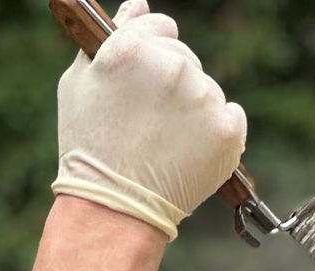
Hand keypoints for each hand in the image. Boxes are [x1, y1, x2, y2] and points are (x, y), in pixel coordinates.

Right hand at [52, 0, 246, 241]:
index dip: (156, 52)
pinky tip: (194, 149)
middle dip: (173, 84)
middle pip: (187, 59)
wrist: (117, 206)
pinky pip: (233, 117)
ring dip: (195, 110)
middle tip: (153, 121)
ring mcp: (202, 98)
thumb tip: (139, 6)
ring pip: (208, 91)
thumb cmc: (91, 147)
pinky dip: (219, 132)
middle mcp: (171, 67)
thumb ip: (114, 37)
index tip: (150, 78)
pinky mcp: (226, 130)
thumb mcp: (81, 81)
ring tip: (169, 142)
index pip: (162, 27)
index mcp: (132, 48)